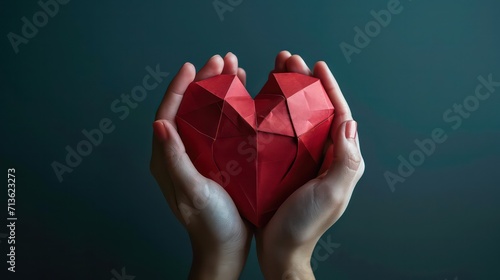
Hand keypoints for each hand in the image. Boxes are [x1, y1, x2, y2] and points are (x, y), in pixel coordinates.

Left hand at [150, 53, 251, 279]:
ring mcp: (200, 155)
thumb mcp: (192, 191)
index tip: (192, 66)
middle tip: (222, 61)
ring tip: (236, 69)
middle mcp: (180, 152)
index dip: (178, 87)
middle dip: (204, 81)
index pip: (168, 113)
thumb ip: (175, 158)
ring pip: (206, 113)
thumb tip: (159, 123)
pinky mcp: (216, 160)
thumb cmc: (209, 223)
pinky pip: (220, 126)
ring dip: (219, 90)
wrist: (226, 247)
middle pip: (189, 107)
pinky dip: (231, 108)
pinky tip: (244, 97)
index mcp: (167, 158)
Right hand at [255, 51, 364, 279]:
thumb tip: (349, 123)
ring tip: (274, 70)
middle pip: (317, 109)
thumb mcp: (332, 194)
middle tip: (288, 60)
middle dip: (304, 82)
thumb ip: (346, 161)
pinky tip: (260, 101)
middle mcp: (323, 155)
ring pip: (297, 116)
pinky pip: (280, 132)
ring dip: (287, 91)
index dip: (329, 88)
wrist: (280, 250)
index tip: (317, 66)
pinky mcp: (282, 164)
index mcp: (339, 159)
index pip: (339, 115)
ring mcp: (302, 159)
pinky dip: (272, 112)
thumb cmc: (306, 225)